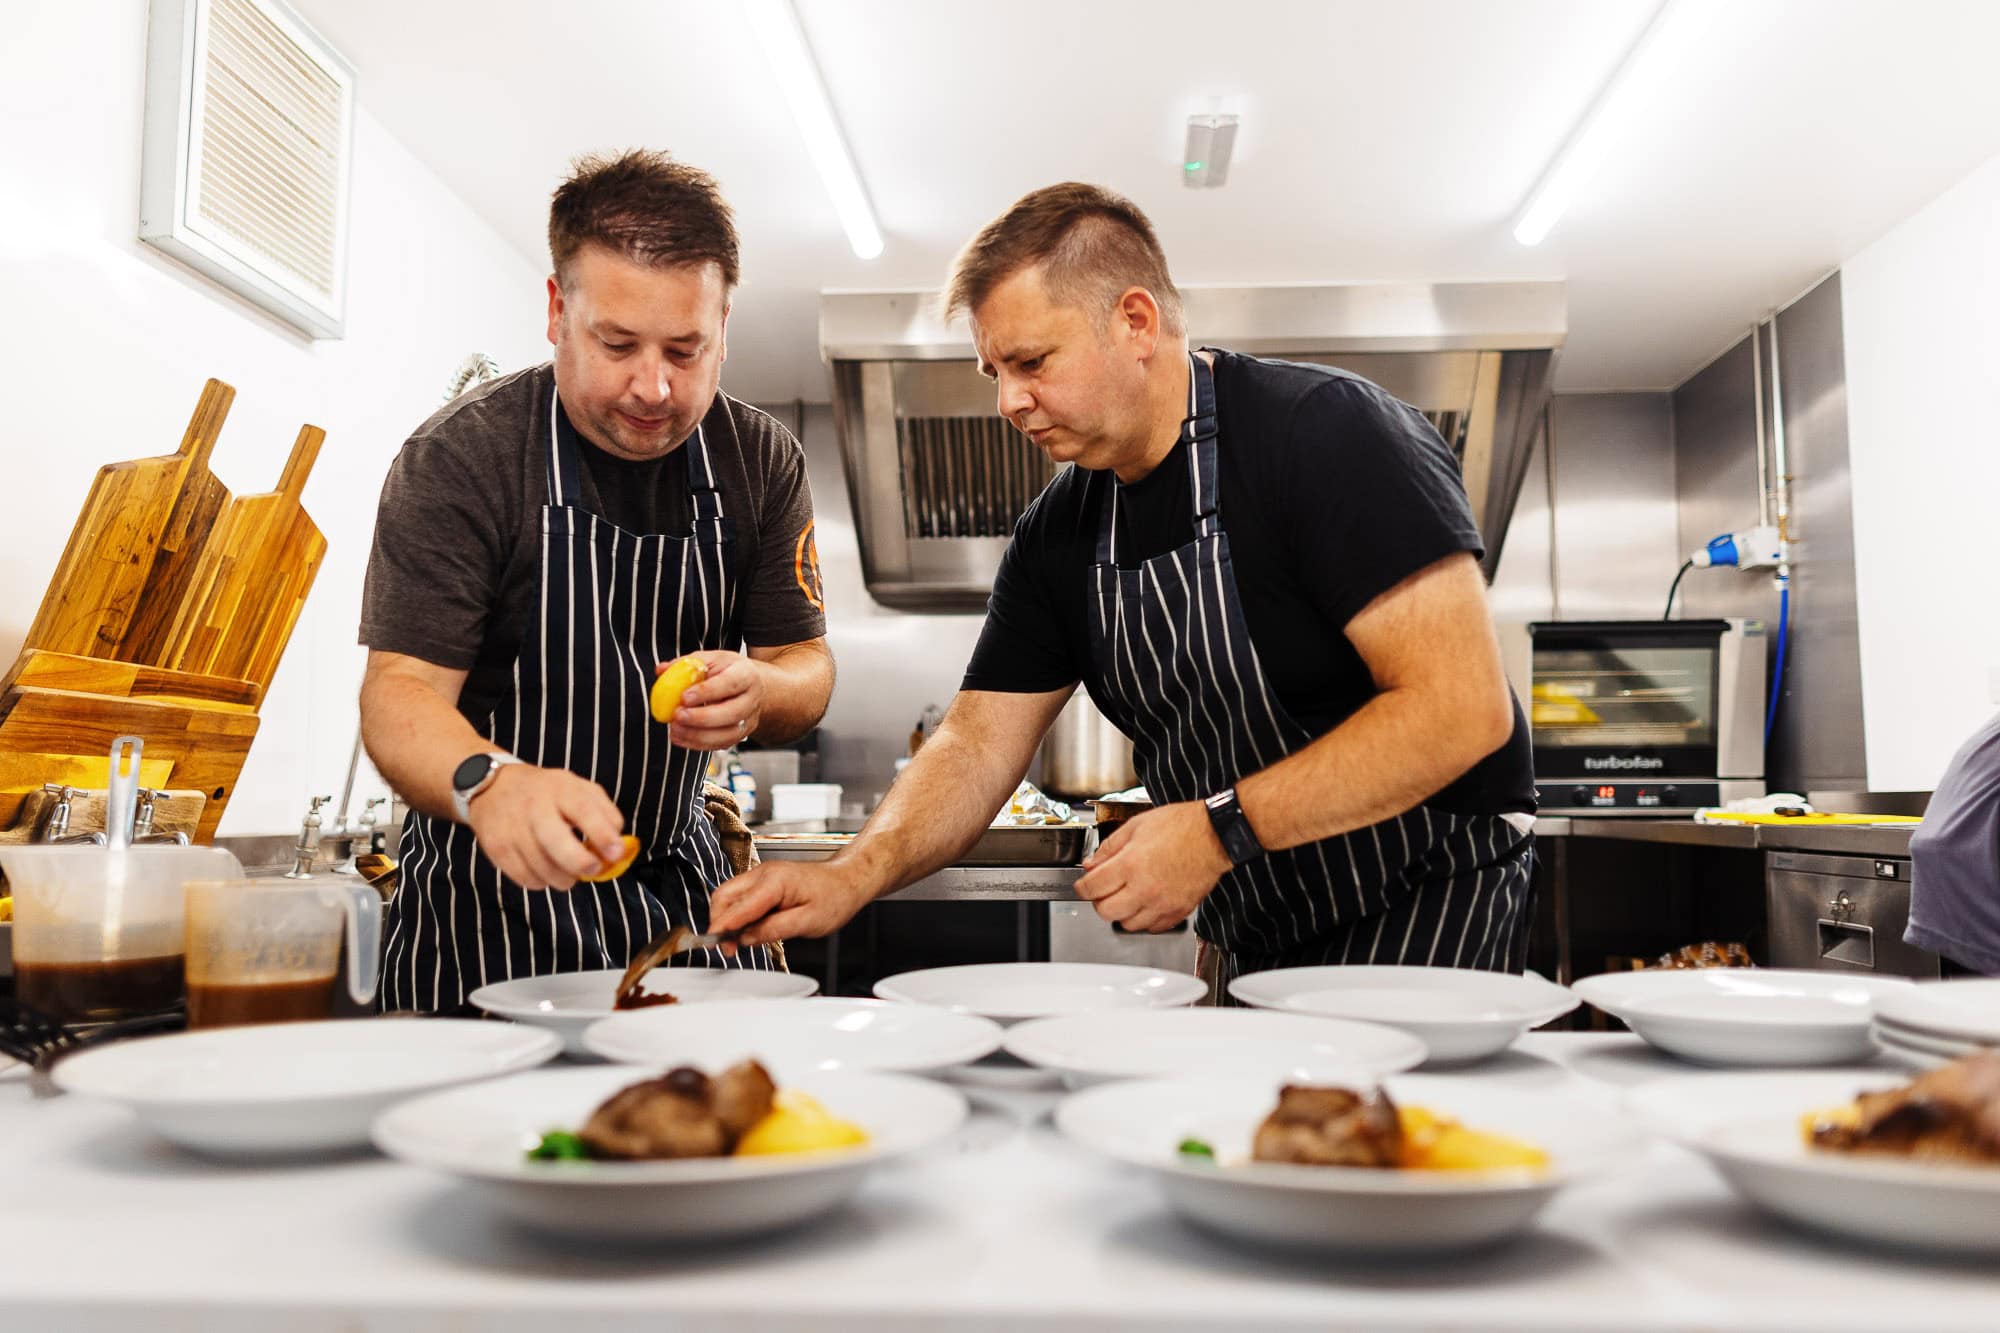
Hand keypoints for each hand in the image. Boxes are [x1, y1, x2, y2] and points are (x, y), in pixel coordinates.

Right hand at [464, 764, 624, 889]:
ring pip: (542, 868)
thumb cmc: (546, 792)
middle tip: (592, 869)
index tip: (615, 853)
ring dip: (563, 878)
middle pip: (557, 842)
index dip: (602, 835)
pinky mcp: (496, 848)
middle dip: (580, 863)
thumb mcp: (578, 788)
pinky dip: (541, 882)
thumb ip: (605, 813)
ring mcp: (512, 829)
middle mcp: (533, 807)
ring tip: (568, 871)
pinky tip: (544, 870)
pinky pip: (525, 878)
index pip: (583, 810)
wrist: (492, 786)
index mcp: (560, 788)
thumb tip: (618, 846)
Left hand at [667, 650, 762, 749]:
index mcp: (747, 675)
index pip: (730, 684)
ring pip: (728, 735)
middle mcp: (752, 700)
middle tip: (678, 715)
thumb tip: (661, 670)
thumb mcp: (711, 659)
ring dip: (698, 735)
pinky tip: (679, 736)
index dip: (707, 692)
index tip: (684, 697)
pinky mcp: (740, 736)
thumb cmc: (728, 671)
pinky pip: (720, 745)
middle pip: (732, 713)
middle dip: (702, 718)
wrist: (752, 687)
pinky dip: (698, 744)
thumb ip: (686, 664)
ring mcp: (748, 721)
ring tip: (675, 728)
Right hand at [706, 860, 874, 951]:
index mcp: (774, 882)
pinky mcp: (764, 880)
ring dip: (727, 918)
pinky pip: (741, 895)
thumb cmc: (835, 897)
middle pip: (724, 896)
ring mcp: (762, 874)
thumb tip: (746, 939)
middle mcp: (763, 873)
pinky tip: (746, 928)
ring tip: (736, 941)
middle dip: (719, 922)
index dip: (723, 928)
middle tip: (726, 947)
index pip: (737, 907)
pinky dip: (737, 912)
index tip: (716, 945)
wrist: (848, 880)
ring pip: (729, 895)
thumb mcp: (807, 922)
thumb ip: (773, 930)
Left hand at [1073, 801, 1231, 932]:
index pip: (1092, 888)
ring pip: (1127, 925)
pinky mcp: (1178, 912)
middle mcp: (1145, 888)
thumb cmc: (1181, 826)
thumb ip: (1109, 848)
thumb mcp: (1136, 826)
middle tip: (1104, 890)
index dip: (1082, 887)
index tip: (1083, 885)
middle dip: (1099, 901)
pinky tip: (1146, 902)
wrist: (1214, 835)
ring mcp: (1162, 903)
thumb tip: (1091, 864)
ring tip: (1126, 895)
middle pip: (1106, 912)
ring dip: (1122, 912)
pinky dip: (1144, 919)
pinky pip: (1152, 927)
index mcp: (1131, 864)